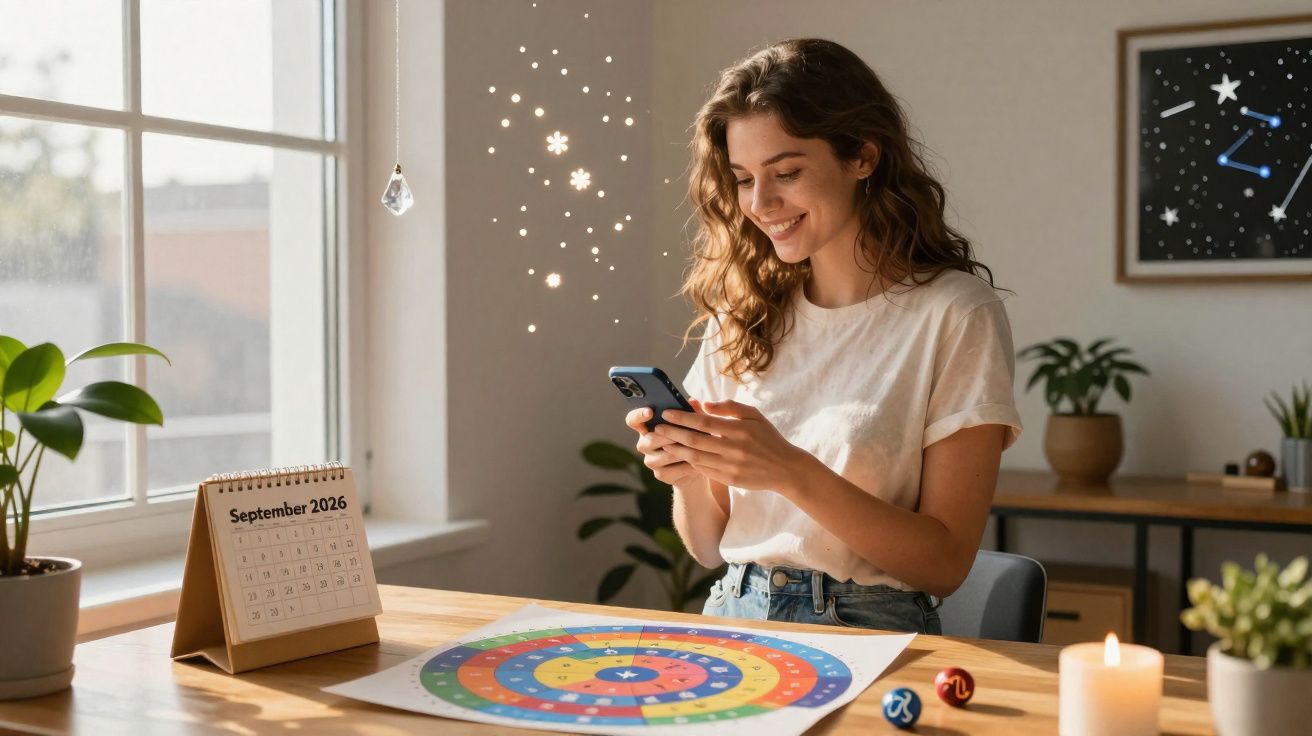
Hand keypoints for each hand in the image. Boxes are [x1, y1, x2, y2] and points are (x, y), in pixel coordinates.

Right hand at [625, 399, 709, 487]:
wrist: (699, 465)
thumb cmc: (692, 436)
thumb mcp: (693, 423)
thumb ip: (692, 411)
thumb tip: (693, 401)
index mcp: (647, 427)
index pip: (633, 420)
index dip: (638, 415)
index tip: (650, 411)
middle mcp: (644, 444)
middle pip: (650, 439)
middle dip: (668, 435)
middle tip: (683, 433)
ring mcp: (651, 461)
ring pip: (665, 455)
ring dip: (682, 451)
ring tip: (698, 447)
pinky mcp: (661, 475)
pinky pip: (674, 469)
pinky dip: (688, 465)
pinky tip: (700, 462)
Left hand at [653, 399, 813, 494]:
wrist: (785, 469)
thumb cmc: (768, 438)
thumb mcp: (754, 416)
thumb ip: (730, 407)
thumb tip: (704, 404)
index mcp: (738, 430)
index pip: (703, 422)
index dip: (682, 417)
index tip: (666, 413)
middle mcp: (733, 448)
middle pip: (694, 440)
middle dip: (672, 433)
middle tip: (656, 428)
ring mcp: (730, 466)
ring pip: (695, 457)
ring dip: (676, 449)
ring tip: (662, 442)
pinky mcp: (729, 479)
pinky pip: (703, 469)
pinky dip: (689, 461)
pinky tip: (679, 455)